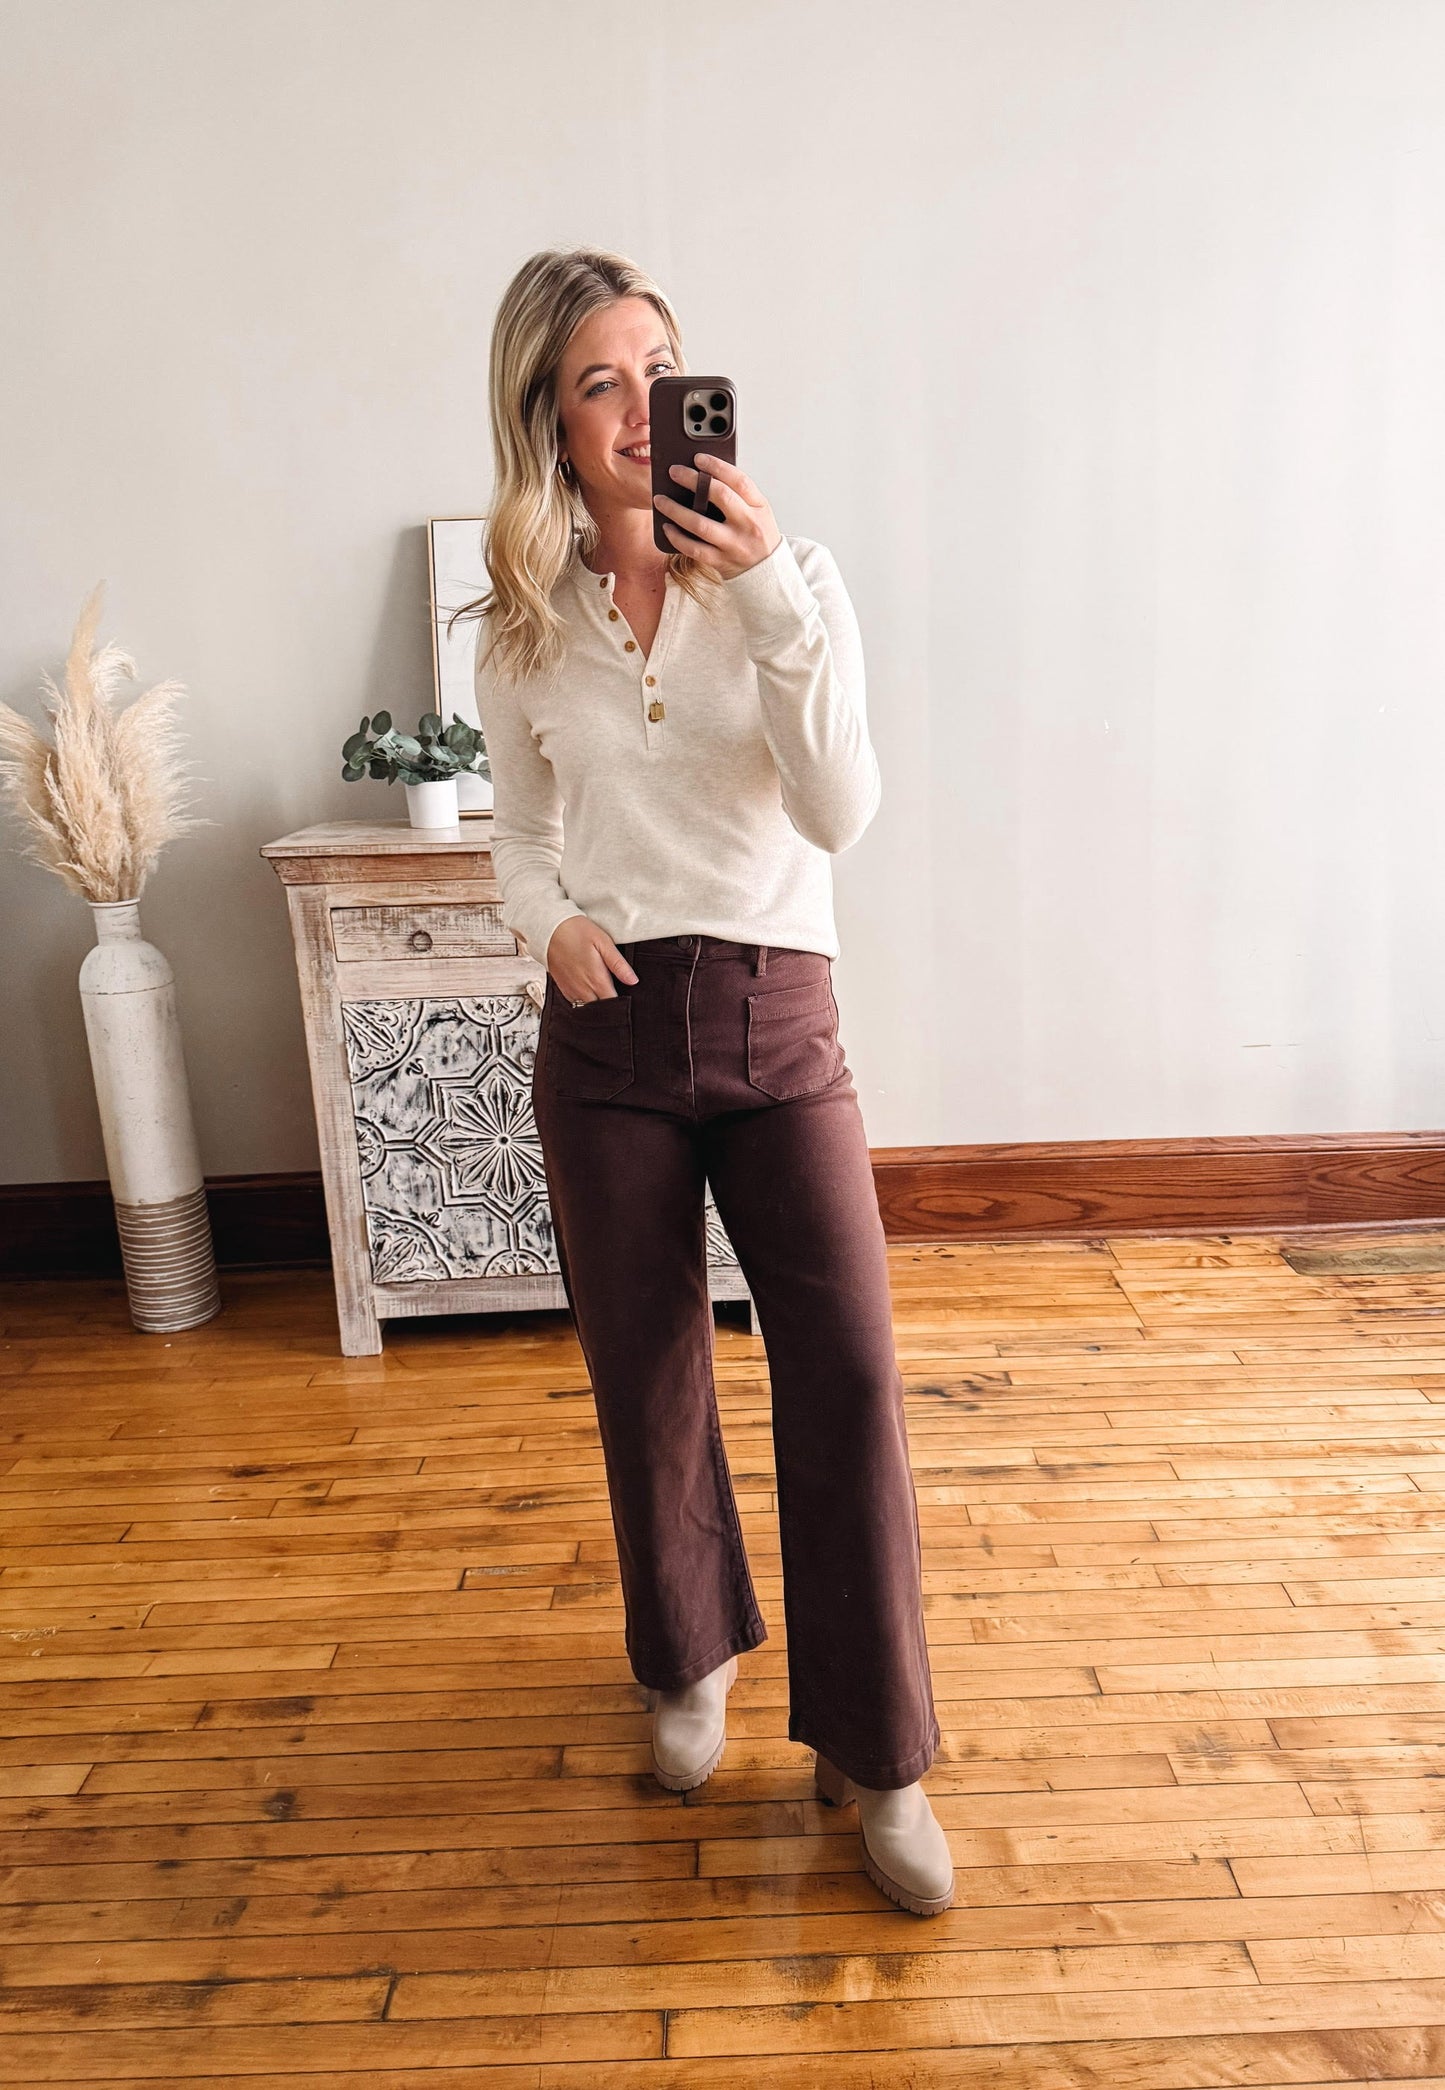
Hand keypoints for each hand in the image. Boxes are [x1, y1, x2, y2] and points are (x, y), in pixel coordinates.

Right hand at [545, 915, 638, 1001]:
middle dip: (610, 1002)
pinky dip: (585, 997)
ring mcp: (572, 991)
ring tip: (600, 984)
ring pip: (589, 1005)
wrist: (550, 930)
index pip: (614, 1003)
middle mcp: (584, 990)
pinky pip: (577, 1001)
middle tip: (614, 987)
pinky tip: (587, 984)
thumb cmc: (577, 932)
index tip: (626, 993)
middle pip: (602, 1007)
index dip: (622, 1001)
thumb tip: (633, 980)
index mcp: (597, 980)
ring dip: (597, 1000)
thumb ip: (618, 965)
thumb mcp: (603, 943)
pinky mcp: (564, 989)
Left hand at [653, 452, 782, 580]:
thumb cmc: (757, 535)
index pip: (739, 480)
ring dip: (676, 510)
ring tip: (660, 500)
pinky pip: (694, 549)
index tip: (698, 458)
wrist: (766, 571)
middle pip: (720, 496)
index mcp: (758, 507)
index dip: (717, 466)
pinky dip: (677, 537)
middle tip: (674, 472)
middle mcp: (747, 524)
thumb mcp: (758, 511)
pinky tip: (666, 527)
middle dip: (693, 480)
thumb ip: (739, 494)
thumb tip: (705, 474)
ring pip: (701, 524)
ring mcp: (733, 544)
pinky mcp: (720, 561)